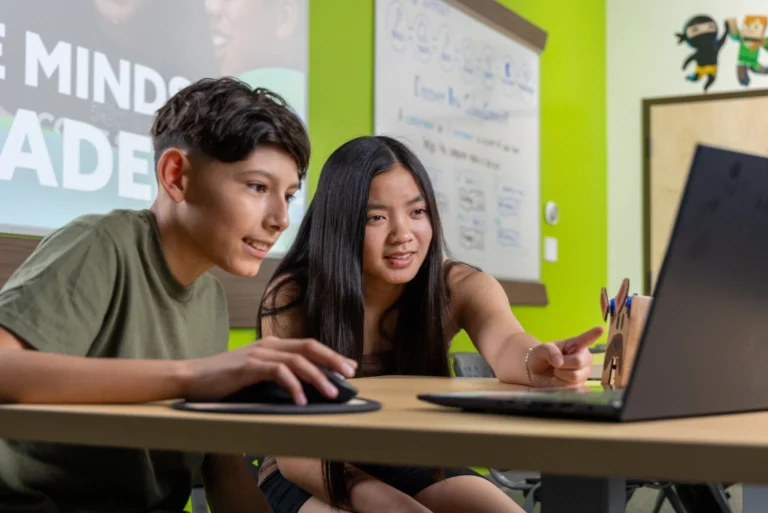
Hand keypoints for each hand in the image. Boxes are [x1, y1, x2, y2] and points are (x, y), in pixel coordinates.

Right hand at [181, 337, 357, 404]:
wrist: (191, 377)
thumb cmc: (224, 380)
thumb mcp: (256, 374)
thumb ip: (277, 375)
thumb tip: (305, 388)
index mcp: (273, 345)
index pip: (309, 345)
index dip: (331, 355)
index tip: (349, 367)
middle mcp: (269, 345)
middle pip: (309, 347)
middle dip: (333, 360)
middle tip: (349, 375)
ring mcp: (258, 353)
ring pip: (298, 360)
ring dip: (318, 377)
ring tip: (331, 393)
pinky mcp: (248, 366)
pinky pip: (278, 372)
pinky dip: (293, 385)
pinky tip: (301, 399)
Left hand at [527, 326, 602, 387]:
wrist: (536, 373)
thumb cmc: (541, 357)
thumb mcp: (541, 350)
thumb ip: (550, 352)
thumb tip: (559, 362)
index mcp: (576, 344)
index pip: (587, 339)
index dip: (594, 334)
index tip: (600, 328)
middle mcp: (583, 358)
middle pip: (579, 362)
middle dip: (563, 365)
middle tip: (555, 364)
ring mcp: (583, 373)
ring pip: (575, 376)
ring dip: (560, 375)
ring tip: (556, 372)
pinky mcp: (580, 386)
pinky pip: (572, 387)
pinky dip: (560, 384)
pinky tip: (558, 381)